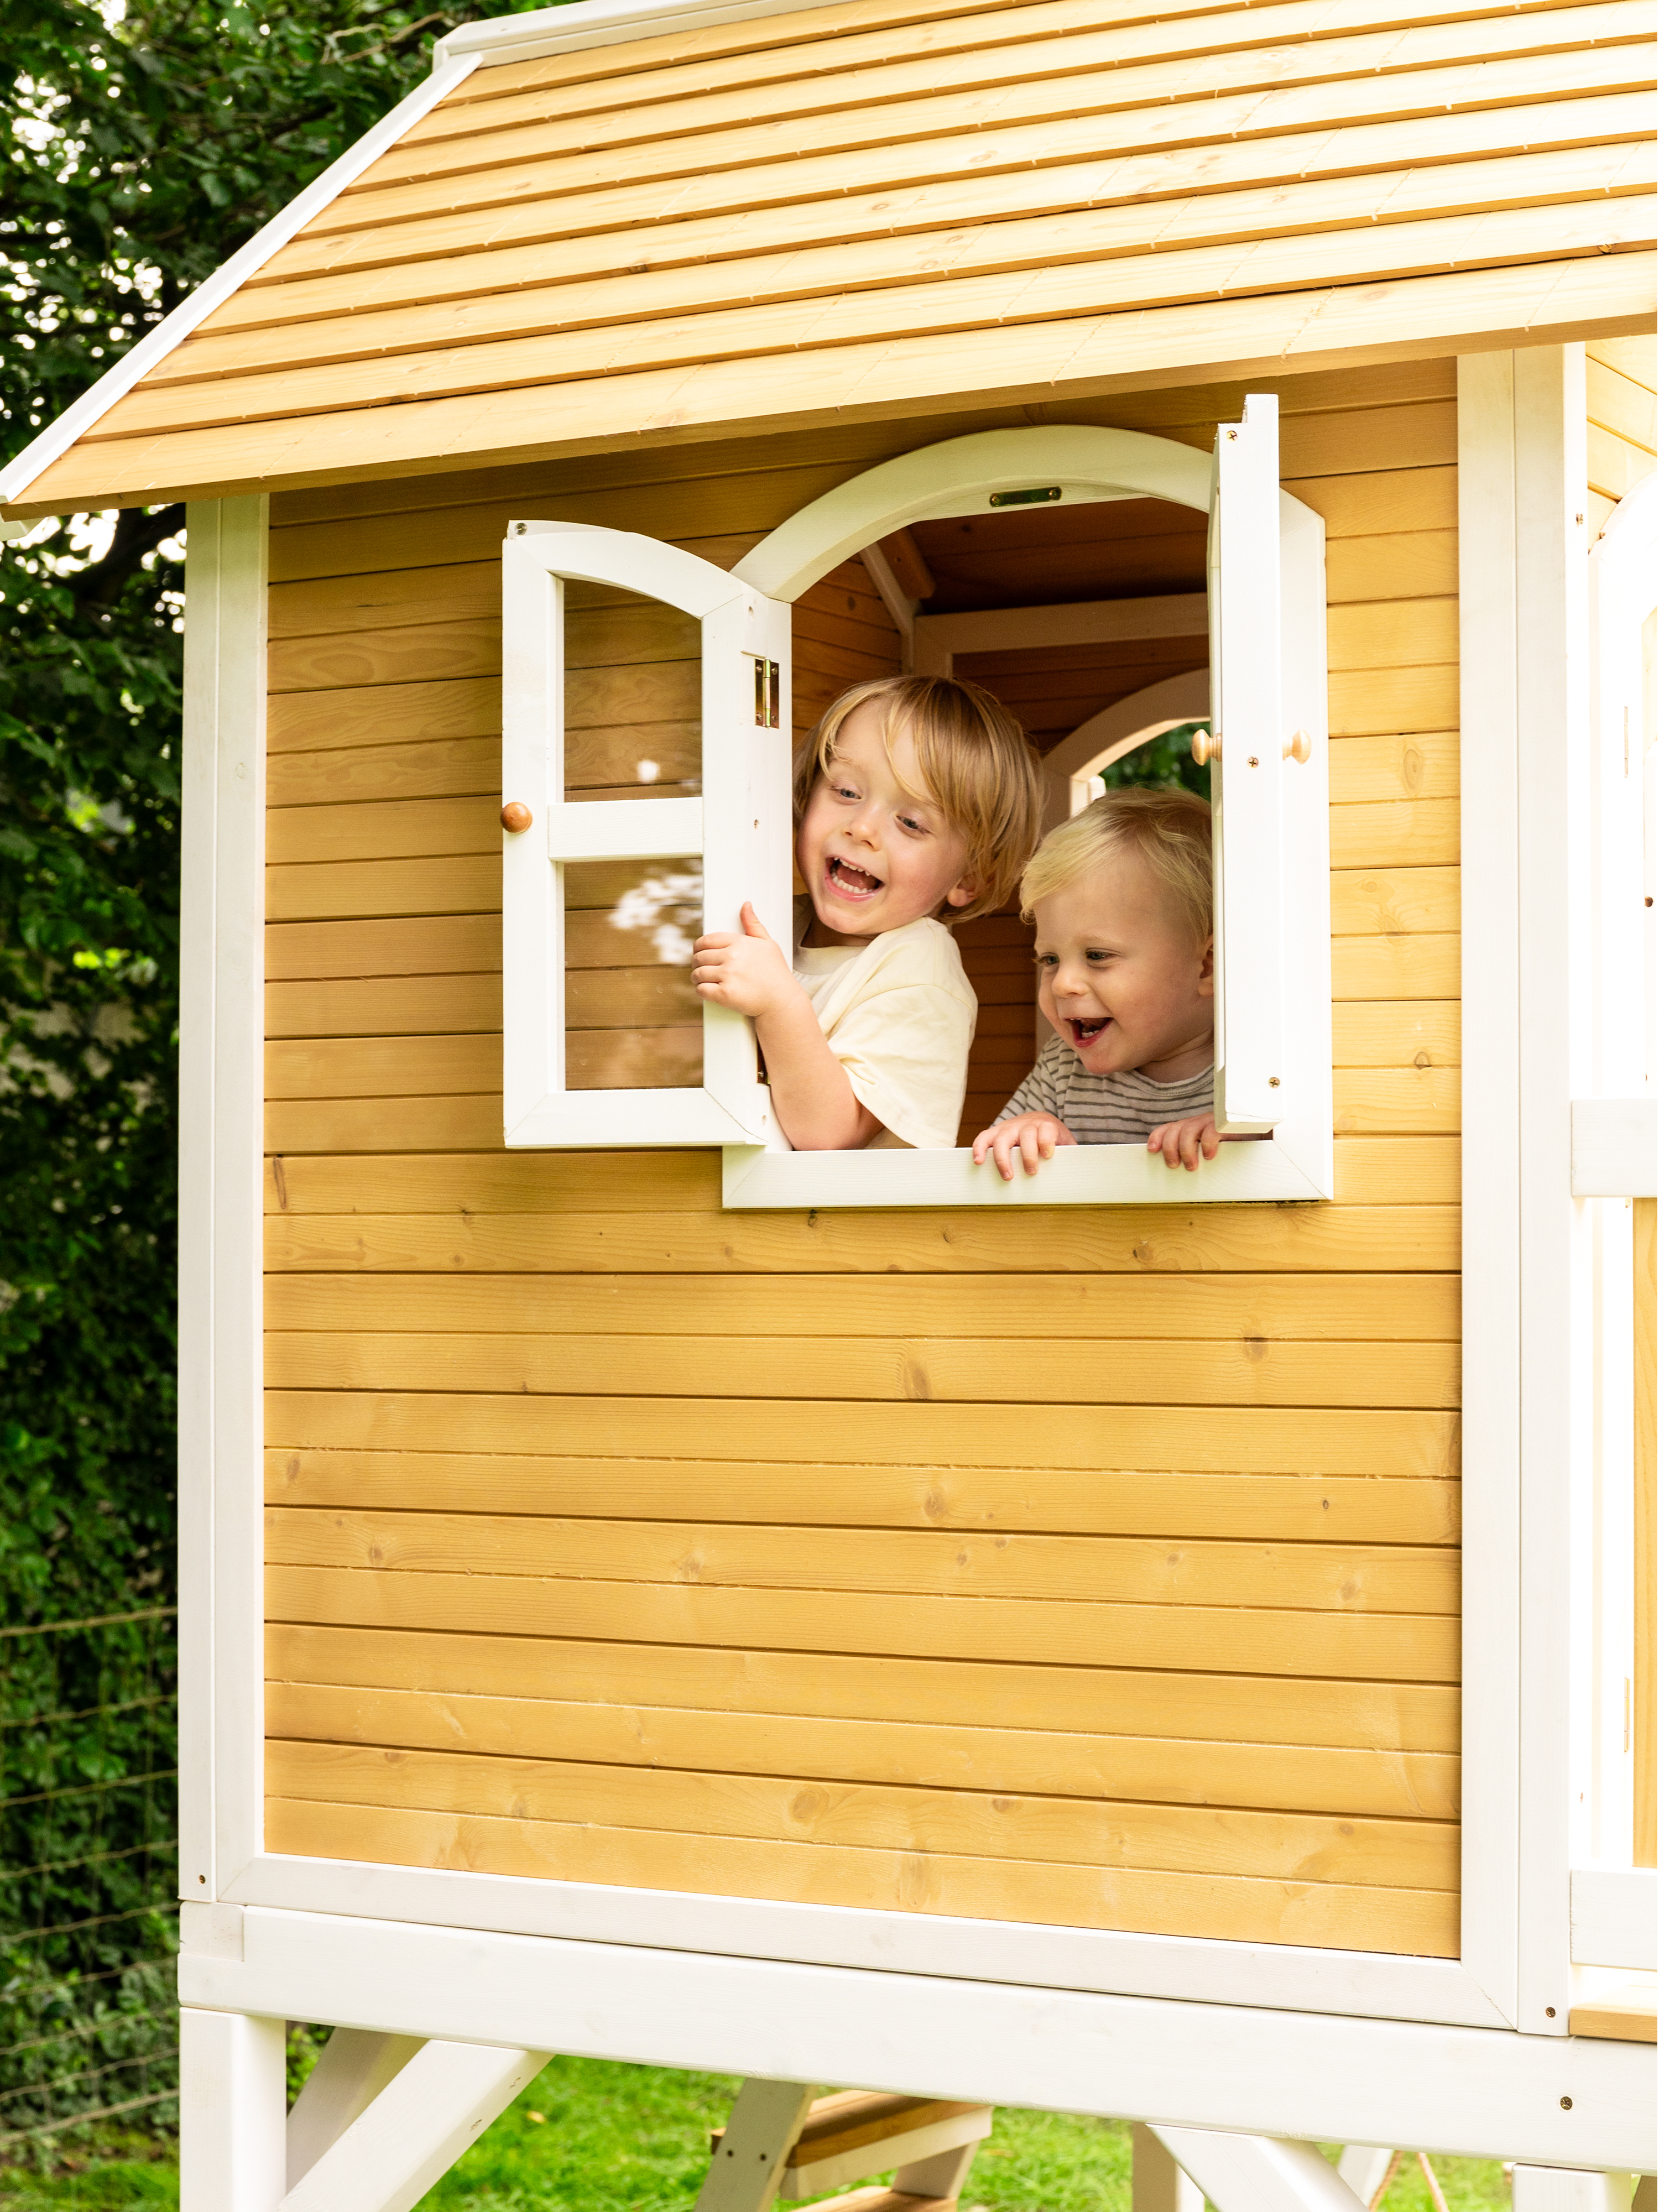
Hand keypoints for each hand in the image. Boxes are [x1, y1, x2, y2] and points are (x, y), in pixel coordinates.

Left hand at [692, 903, 796, 1018]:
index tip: (699, 952)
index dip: (699, 947)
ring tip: (702, 980)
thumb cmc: (776, 973)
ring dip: (697, 978)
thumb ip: (753, 924)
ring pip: (698, 973)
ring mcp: (728, 975)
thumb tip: (746, 906)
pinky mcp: (724, 994)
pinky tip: (708, 990)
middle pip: (699, 957)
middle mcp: (732, 957)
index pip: (707, 940)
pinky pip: (701, 990)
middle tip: (700, 968)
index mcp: (739, 943)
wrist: (782, 1000)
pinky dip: (701, 991)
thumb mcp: (768, 943)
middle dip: (697, 963)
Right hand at [972, 1111, 1076, 1180]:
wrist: (1038, 1121)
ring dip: (1003, 1158)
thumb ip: (1070, 1156)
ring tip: (1008, 1175)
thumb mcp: (1065, 1144)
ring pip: (1002, 1139)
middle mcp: (1026, 1124)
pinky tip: (978, 1161)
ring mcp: (1009, 1127)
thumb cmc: (1052, 1138)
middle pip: (1026, 1135)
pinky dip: (979, 1148)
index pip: (1046, 1129)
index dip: (1046, 1141)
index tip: (1048, 1155)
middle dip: (1028, 1154)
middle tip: (1031, 1172)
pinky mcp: (996, 1132)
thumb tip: (1077, 1175)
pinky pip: (984, 1137)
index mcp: (1046, 1125)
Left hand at [1147, 1113, 1219, 1170]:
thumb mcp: (1206, 1151)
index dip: (1157, 1137)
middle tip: (1173, 1165)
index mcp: (1190, 1128)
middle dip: (1169, 1149)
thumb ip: (1192, 1156)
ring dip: (1186, 1151)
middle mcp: (1198, 1123)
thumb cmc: (1225, 1148)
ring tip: (1191, 1166)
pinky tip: (1208, 1155)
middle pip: (1175, 1130)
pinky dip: (1207, 1144)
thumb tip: (1177, 1170)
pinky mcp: (1225, 1126)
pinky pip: (1211, 1131)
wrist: (1255, 1136)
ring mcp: (1211, 1122)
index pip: (1168, 1128)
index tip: (1151, 1150)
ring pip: (1188, 1131)